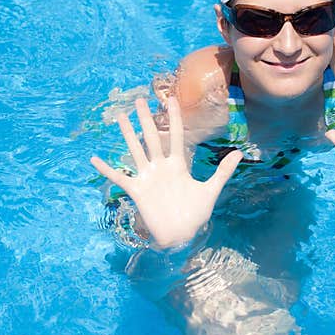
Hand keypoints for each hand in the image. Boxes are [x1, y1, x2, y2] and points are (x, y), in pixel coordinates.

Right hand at [90, 96, 242, 249]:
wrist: (182, 235)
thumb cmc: (195, 213)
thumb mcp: (211, 190)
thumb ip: (223, 171)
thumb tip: (240, 153)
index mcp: (178, 165)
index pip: (175, 136)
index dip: (173, 118)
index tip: (170, 99)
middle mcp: (161, 167)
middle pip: (152, 138)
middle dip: (146, 119)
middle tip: (139, 100)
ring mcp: (148, 178)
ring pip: (135, 151)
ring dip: (127, 135)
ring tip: (120, 117)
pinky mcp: (137, 191)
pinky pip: (120, 178)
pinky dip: (106, 170)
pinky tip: (94, 159)